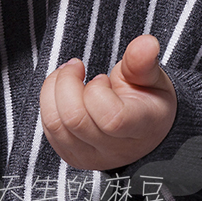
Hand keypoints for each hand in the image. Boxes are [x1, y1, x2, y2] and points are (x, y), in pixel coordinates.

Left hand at [39, 34, 176, 170]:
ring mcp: (91, 156)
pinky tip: (63, 91)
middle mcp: (114, 149)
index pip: (111, 118)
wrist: (143, 131)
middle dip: (67, 82)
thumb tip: (147, 43)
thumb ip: (143, 61)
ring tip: (68, 74)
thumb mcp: (152, 77)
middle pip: (75, 119)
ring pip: (55, 124)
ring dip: (53, 90)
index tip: (101, 77)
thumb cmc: (148, 100)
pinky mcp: (72, 156)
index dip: (97, 91)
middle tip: (77, 67)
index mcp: (140, 127)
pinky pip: (49, 129)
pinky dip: (49, 102)